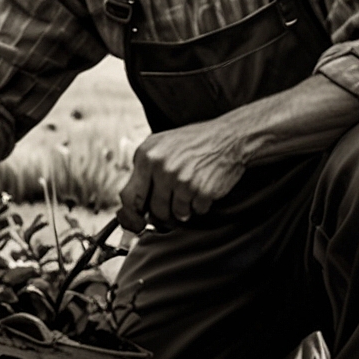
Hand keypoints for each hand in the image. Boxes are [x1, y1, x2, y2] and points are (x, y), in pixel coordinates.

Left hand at [118, 119, 247, 231]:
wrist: (229, 138)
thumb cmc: (194, 144)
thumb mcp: (161, 147)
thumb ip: (144, 172)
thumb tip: (131, 209)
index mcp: (146, 154)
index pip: (129, 197)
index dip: (133, 214)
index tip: (140, 221)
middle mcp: (161, 166)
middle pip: (154, 210)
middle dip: (165, 213)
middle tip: (175, 202)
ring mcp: (181, 179)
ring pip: (175, 214)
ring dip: (184, 209)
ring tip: (191, 191)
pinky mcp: (201, 190)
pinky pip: (196, 212)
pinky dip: (201, 206)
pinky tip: (204, 188)